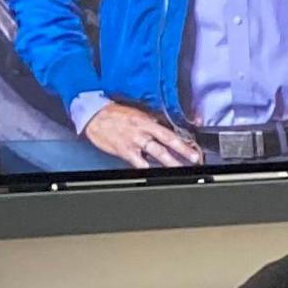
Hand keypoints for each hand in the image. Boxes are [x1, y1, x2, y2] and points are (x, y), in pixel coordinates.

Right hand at [82, 102, 202, 168]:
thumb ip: (153, 121)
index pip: (169, 130)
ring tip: (181, 168)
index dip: (183, 139)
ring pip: (156, 152)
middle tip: (195, 158)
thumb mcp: (137, 113)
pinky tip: (156, 173)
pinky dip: (148, 168)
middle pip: (167, 141)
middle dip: (183, 150)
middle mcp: (142, 130)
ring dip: (171, 162)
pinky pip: (139, 162)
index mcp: (147, 120)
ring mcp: (134, 141)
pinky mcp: (124, 150)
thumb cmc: (115, 115)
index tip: (194, 147)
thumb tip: (169, 128)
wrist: (93, 115)